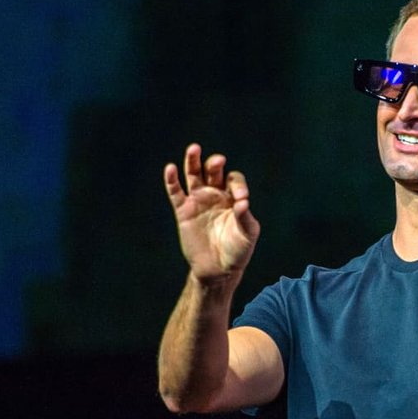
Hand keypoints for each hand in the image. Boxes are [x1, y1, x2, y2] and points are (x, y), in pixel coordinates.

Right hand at [162, 143, 259, 282]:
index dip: (238, 185)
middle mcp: (215, 194)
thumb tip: (243, 201)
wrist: (218, 270)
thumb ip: (245, 217)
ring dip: (193, 161)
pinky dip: (171, 180)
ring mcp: (198, 201)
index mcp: (233, 197)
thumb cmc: (237, 251)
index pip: (234, 179)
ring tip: (194, 148)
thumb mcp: (248, 234)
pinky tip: (170, 168)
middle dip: (215, 163)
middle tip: (218, 162)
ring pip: (193, 175)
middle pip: (213, 170)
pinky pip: (176, 192)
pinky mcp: (183, 211)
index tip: (241, 199)